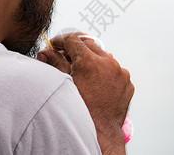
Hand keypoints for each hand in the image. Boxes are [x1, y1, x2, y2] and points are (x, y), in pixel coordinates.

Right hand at [39, 32, 133, 154]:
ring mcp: (120, 72)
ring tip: (81, 72)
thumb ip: (54, 64)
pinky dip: (104, 72)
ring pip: (103, 56)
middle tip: (65, 57)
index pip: (73, 40)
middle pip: (89, 45)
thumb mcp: (64, 85)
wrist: (101, 133)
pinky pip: (114, 70)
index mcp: (90, 62)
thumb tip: (46, 52)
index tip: (55, 45)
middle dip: (76, 49)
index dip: (61, 41)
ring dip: (92, 60)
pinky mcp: (126, 81)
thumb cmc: (81, 112)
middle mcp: (108, 63)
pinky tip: (95, 83)